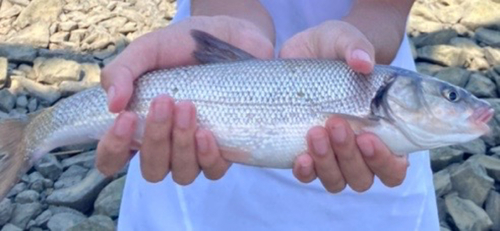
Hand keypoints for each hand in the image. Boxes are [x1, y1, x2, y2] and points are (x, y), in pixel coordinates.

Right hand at [96, 16, 273, 183]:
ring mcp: (195, 151)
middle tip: (164, 101)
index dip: (113, 149)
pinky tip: (206, 132)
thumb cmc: (183, 45)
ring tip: (187, 108)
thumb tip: (112, 105)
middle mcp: (166, 145)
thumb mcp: (147, 50)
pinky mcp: (225, 149)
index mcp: (139, 126)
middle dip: (154, 139)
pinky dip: (207, 156)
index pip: (113, 158)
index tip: (126, 118)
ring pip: (182, 174)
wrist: (231, 34)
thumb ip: (122, 71)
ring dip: (181, 145)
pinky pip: (213, 170)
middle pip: (151, 169)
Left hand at [281, 21, 407, 192]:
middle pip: (363, 178)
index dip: (385, 161)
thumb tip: (362, 62)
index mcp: (383, 132)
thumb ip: (356, 47)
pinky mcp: (306, 154)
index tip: (367, 137)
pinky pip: (308, 176)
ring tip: (315, 132)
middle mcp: (358, 152)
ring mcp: (332, 157)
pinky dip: (306, 171)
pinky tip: (301, 156)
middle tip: (336, 123)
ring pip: (337, 181)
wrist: (302, 53)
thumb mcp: (344, 39)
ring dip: (327, 162)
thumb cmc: (334, 48)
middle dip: (350, 155)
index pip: (394, 167)